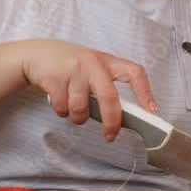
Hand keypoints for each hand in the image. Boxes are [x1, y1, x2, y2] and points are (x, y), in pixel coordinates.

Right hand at [16, 39, 158, 140]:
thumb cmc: (73, 66)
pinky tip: (60, 100)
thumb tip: (123, 118)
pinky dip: (61, 111)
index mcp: (109, 61)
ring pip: (81, 108)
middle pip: (109, 97)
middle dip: (111, 122)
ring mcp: (74, 70)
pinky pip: (62, 107)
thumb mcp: (95, 68)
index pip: (134, 73)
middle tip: (110, 136)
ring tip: (75, 110)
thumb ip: (107, 87)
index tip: (152, 112)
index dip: (145, 93)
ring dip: (78, 118)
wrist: (39, 54)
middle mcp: (93, 63)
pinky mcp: (55, 78)